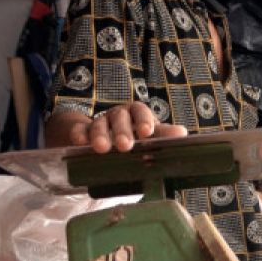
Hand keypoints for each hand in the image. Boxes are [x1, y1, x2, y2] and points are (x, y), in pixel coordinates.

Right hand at [69, 102, 187, 152]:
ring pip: (99, 124)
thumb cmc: (135, 136)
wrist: (104, 136)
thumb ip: (164, 135)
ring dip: (100, 135)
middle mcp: (118, 115)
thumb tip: (182, 133)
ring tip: (102, 149)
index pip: (141, 111)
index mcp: (137, 114)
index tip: (146, 132)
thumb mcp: (149, 136)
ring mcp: (99, 122)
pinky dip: (79, 135)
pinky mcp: (81, 131)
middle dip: (122, 131)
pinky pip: (79, 130)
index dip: (144, 120)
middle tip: (125, 146)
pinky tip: (79, 142)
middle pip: (119, 118)